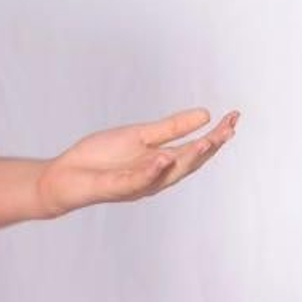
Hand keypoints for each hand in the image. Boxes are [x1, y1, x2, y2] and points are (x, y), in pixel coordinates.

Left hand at [34, 107, 238, 217]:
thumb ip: (170, 128)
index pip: (195, 149)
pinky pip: (137, 180)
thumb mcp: (139, 135)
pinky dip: (151, 170)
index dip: (216, 135)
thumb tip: (205, 114)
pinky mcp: (117, 188)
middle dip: (210, 146)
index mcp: (162, 162)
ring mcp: (138, 184)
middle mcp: (156, 176)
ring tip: (208, 140)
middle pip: (190, 162)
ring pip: (169, 173)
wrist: (66, 174)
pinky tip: (164, 156)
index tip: (234, 117)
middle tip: (229, 129)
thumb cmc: (101, 156)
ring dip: (188, 157)